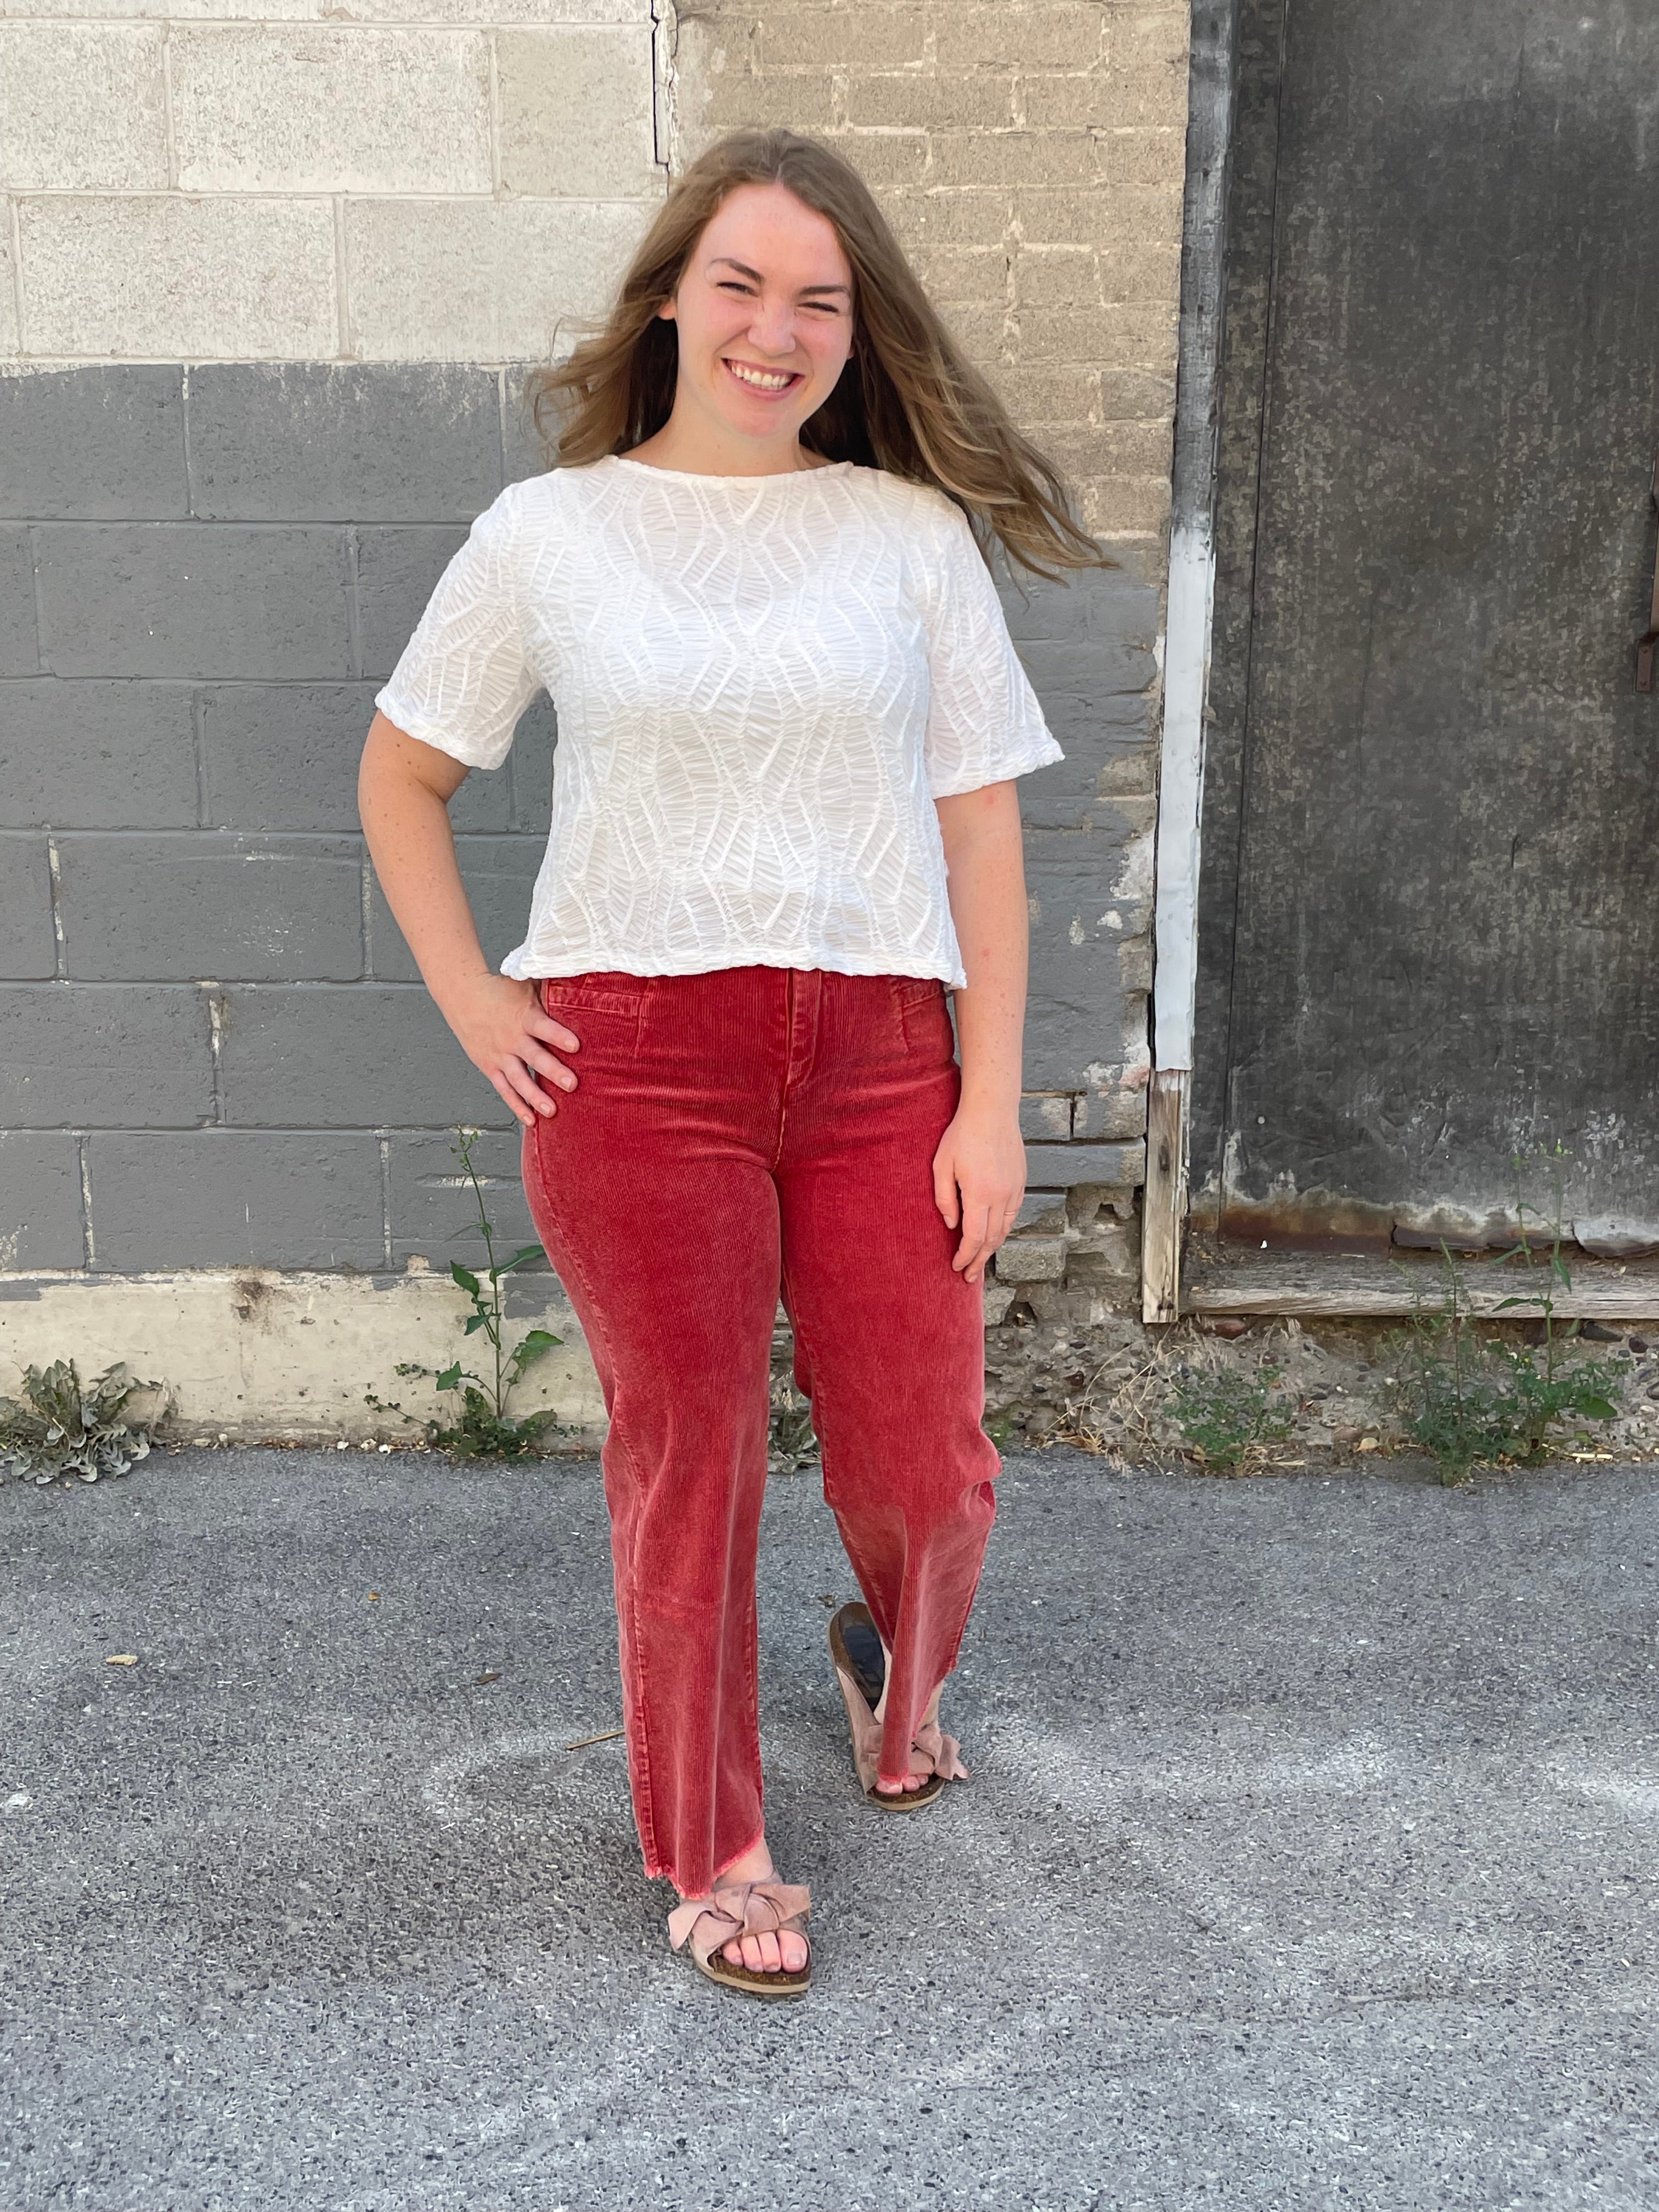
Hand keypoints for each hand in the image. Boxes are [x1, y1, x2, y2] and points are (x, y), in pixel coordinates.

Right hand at [441, 973, 579, 1128]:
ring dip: (535, 1096)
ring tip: (552, 1111)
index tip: (575, 1046)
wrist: (463, 996)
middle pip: (534, 1057)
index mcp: (523, 1016)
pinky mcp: (490, 1067)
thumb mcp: (526, 985)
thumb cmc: (501, 990)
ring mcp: (500, 1055)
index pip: (542, 1027)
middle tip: (572, 1084)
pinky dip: (517, 1105)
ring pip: (518, 1079)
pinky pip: (505, 1090)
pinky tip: (531, 1120)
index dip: (558, 1036)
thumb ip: (551, 991)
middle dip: (553, 1071)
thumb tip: (581, 987)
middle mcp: (511, 1038)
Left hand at [932, 1103, 1025, 1282]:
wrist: (992, 1111)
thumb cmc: (962, 1135)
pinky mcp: (1021, 1182)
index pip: (974, 1237)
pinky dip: (1003, 1229)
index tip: (957, 1267)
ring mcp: (1014, 1189)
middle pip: (992, 1239)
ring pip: (1005, 1229)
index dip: (965, 1256)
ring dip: (993, 1248)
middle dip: (979, 1260)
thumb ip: (944, 1198)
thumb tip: (951, 1225)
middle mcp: (1001, 1196)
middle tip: (969, 1275)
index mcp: (980, 1194)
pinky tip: (994, 1234)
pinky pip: (1013, 1214)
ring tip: (981, 1260)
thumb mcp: (942, 1166)